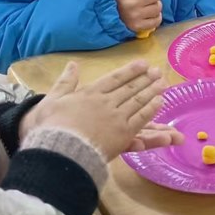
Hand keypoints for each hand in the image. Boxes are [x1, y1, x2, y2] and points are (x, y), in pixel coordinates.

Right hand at [20, 60, 176, 160]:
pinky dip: (151, 109)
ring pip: (138, 101)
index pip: (114, 78)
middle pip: (130, 88)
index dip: (130, 70)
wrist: (60, 150)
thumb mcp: (52, 100)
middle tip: (158, 71)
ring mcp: (116, 118)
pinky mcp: (123, 134)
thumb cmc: (51, 127)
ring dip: (152, 91)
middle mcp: (106, 102)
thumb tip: (72, 64)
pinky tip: (160, 102)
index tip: (143, 64)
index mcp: (90, 93)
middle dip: (145, 79)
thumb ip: (65, 81)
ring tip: (163, 83)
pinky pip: (141, 119)